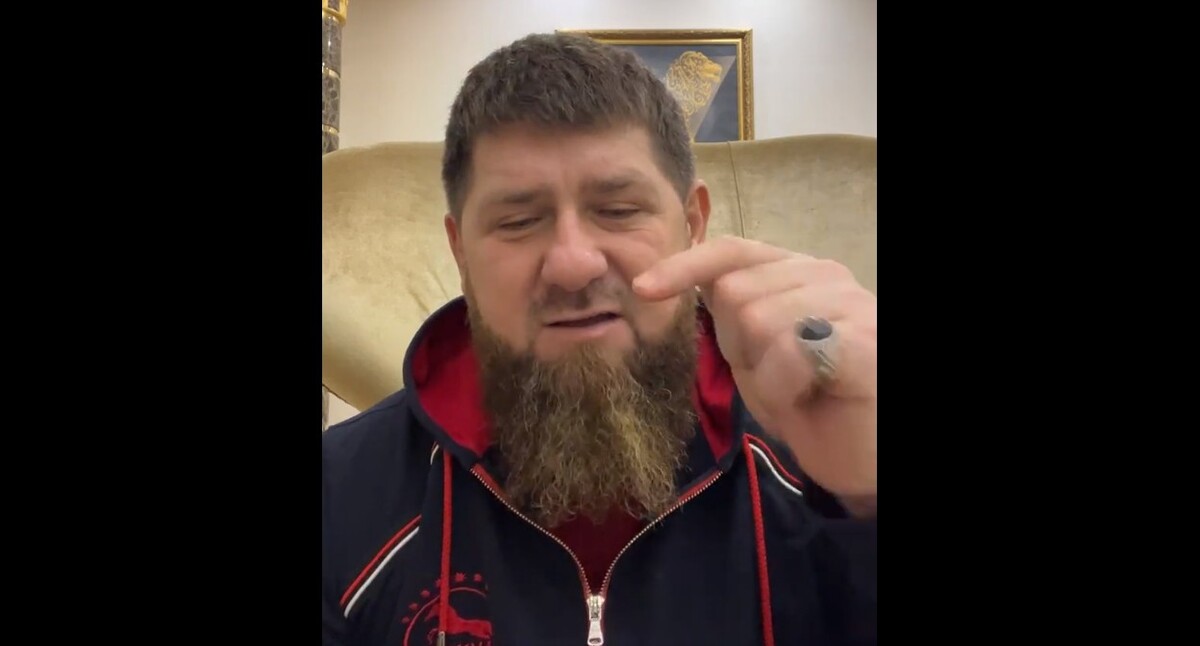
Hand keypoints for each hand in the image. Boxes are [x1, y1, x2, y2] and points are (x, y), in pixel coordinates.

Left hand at [634, 236, 876, 503]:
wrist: (861, 457)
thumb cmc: (809, 404)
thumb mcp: (755, 354)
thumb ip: (728, 315)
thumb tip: (673, 279)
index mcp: (798, 271)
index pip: (733, 250)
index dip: (685, 265)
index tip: (643, 288)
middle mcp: (826, 274)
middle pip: (737, 291)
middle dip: (739, 345)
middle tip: (776, 378)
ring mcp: (850, 302)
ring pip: (760, 320)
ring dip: (764, 372)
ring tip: (797, 391)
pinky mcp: (865, 339)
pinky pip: (791, 350)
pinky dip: (784, 386)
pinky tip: (809, 397)